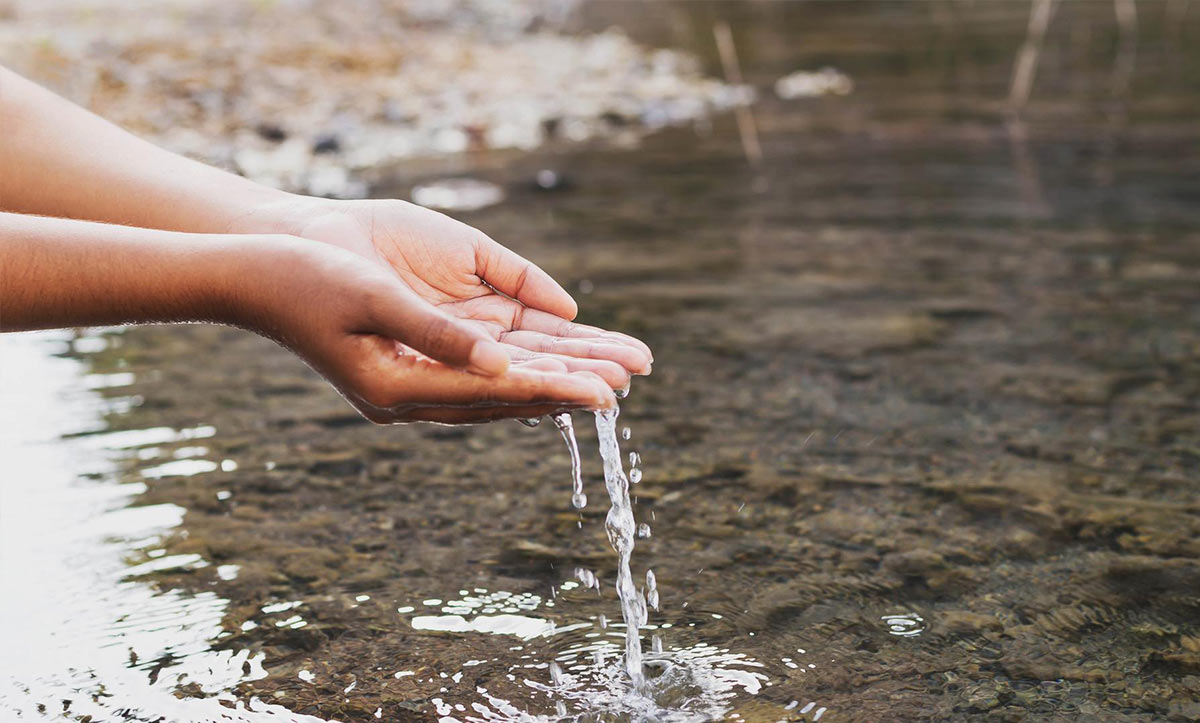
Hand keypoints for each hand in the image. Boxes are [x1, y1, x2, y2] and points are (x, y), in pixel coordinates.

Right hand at [236, 196, 651, 391]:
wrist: (258, 273)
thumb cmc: (307, 277)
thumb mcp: (372, 296)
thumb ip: (438, 333)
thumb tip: (502, 362)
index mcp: (399, 388)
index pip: (495, 390)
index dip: (554, 388)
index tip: (607, 391)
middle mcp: (415, 393)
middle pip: (510, 392)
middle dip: (572, 384)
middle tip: (631, 381)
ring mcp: (417, 379)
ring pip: (505, 381)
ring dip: (559, 374)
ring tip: (616, 371)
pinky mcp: (419, 360)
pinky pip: (487, 367)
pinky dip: (528, 363)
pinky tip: (564, 357)